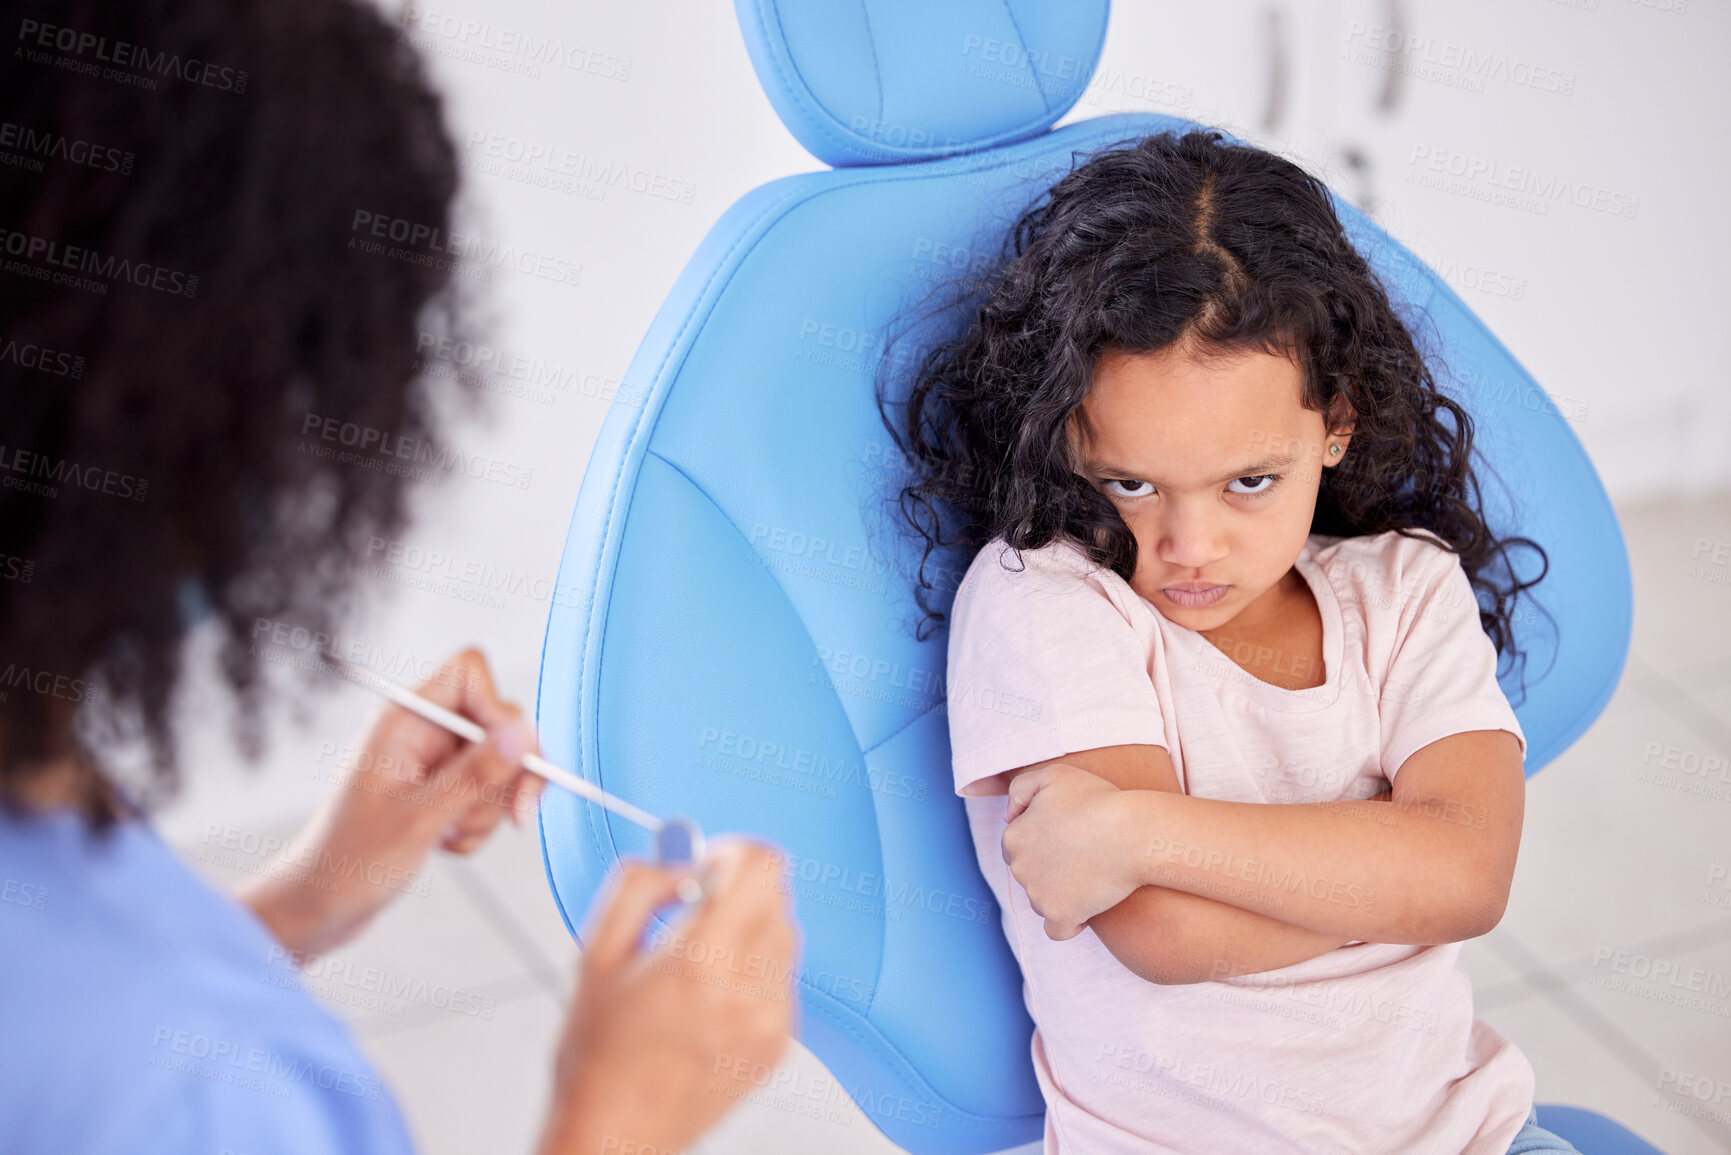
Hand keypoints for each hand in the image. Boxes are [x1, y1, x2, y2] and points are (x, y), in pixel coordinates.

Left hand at [240, 648, 542, 954]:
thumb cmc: (350, 861)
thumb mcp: (420, 818)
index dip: (499, 708)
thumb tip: (523, 734)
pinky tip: (444, 845)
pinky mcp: (437, 791)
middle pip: (496, 722)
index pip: (470, 672)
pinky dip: (476, 825)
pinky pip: (483, 794)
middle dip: (508, 773)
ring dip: (487, 808)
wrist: (320, 906)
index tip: (510, 757)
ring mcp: (429, 762)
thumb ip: (476, 773)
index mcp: (404, 720)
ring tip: (449, 836)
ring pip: (496, 764)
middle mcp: (419, 732)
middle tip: (516, 814)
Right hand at [539, 840, 798, 1154]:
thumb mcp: (596, 954)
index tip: (711, 864)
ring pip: (783, 935)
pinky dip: (753, 974)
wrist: (616, 1136)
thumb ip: (639, 885)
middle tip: (695, 913)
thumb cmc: (598, 1058)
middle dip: (738, 891)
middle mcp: (744, 989)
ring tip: (698, 966)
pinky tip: (709, 1000)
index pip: (763, 867)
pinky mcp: (777, 1044)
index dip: (735, 852)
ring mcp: (768, 1019)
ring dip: (748, 931)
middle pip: (777, 896)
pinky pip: (781, 979)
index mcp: (698, 960)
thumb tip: (680, 858)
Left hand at [1003, 763, 1145, 940]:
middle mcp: (1019, 869)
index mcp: (1013, 837)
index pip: (1020, 848)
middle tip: (1084, 856)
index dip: (1045, 843)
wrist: (1133, 833)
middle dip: (1051, 869)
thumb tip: (1009, 816)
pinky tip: (1088, 909)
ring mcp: (1038, 896)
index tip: (1070, 838)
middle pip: (1031, 876)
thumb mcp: (1054, 775)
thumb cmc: (1099, 800)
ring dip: (1062, 894)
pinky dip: (1070, 923)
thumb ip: (1021, 789)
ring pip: (1043, 901)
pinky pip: (1057, 930)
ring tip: (1093, 876)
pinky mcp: (1060, 916)